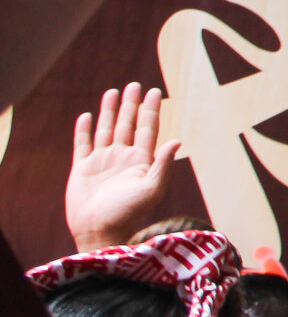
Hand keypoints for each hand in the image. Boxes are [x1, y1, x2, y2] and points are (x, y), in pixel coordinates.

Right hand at [65, 82, 177, 250]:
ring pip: (106, 130)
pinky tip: (87, 116)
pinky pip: (82, 144)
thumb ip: (163, 165)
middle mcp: (122, 158)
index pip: (147, 128)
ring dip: (109, 111)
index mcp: (141, 161)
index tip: (154, 91)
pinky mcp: (82, 169)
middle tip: (134, 85)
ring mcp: (102, 162)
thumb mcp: (151, 189)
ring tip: (112, 92)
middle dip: (131, 105)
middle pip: (127, 124)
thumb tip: (176, 140)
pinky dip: (84, 130)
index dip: (150, 110)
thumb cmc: (129, 214)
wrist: (99, 231)